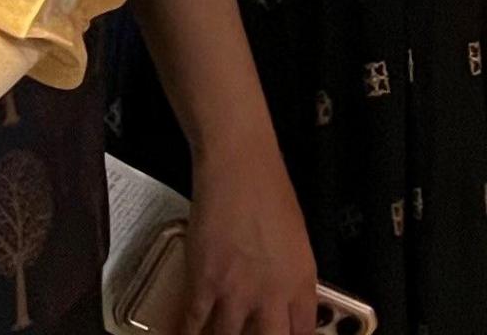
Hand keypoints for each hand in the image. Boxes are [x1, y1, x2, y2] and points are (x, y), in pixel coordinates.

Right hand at [166, 139, 318, 334]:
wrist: (240, 168)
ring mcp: (236, 293)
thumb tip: (279, 301)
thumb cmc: (269, 193)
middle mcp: (272, 293)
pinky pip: (192, 325)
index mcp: (300, 281)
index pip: (301, 332)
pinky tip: (185, 334)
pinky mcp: (204, 284)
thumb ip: (290, 278)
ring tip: (217, 332)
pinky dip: (186, 333)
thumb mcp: (296, 241)